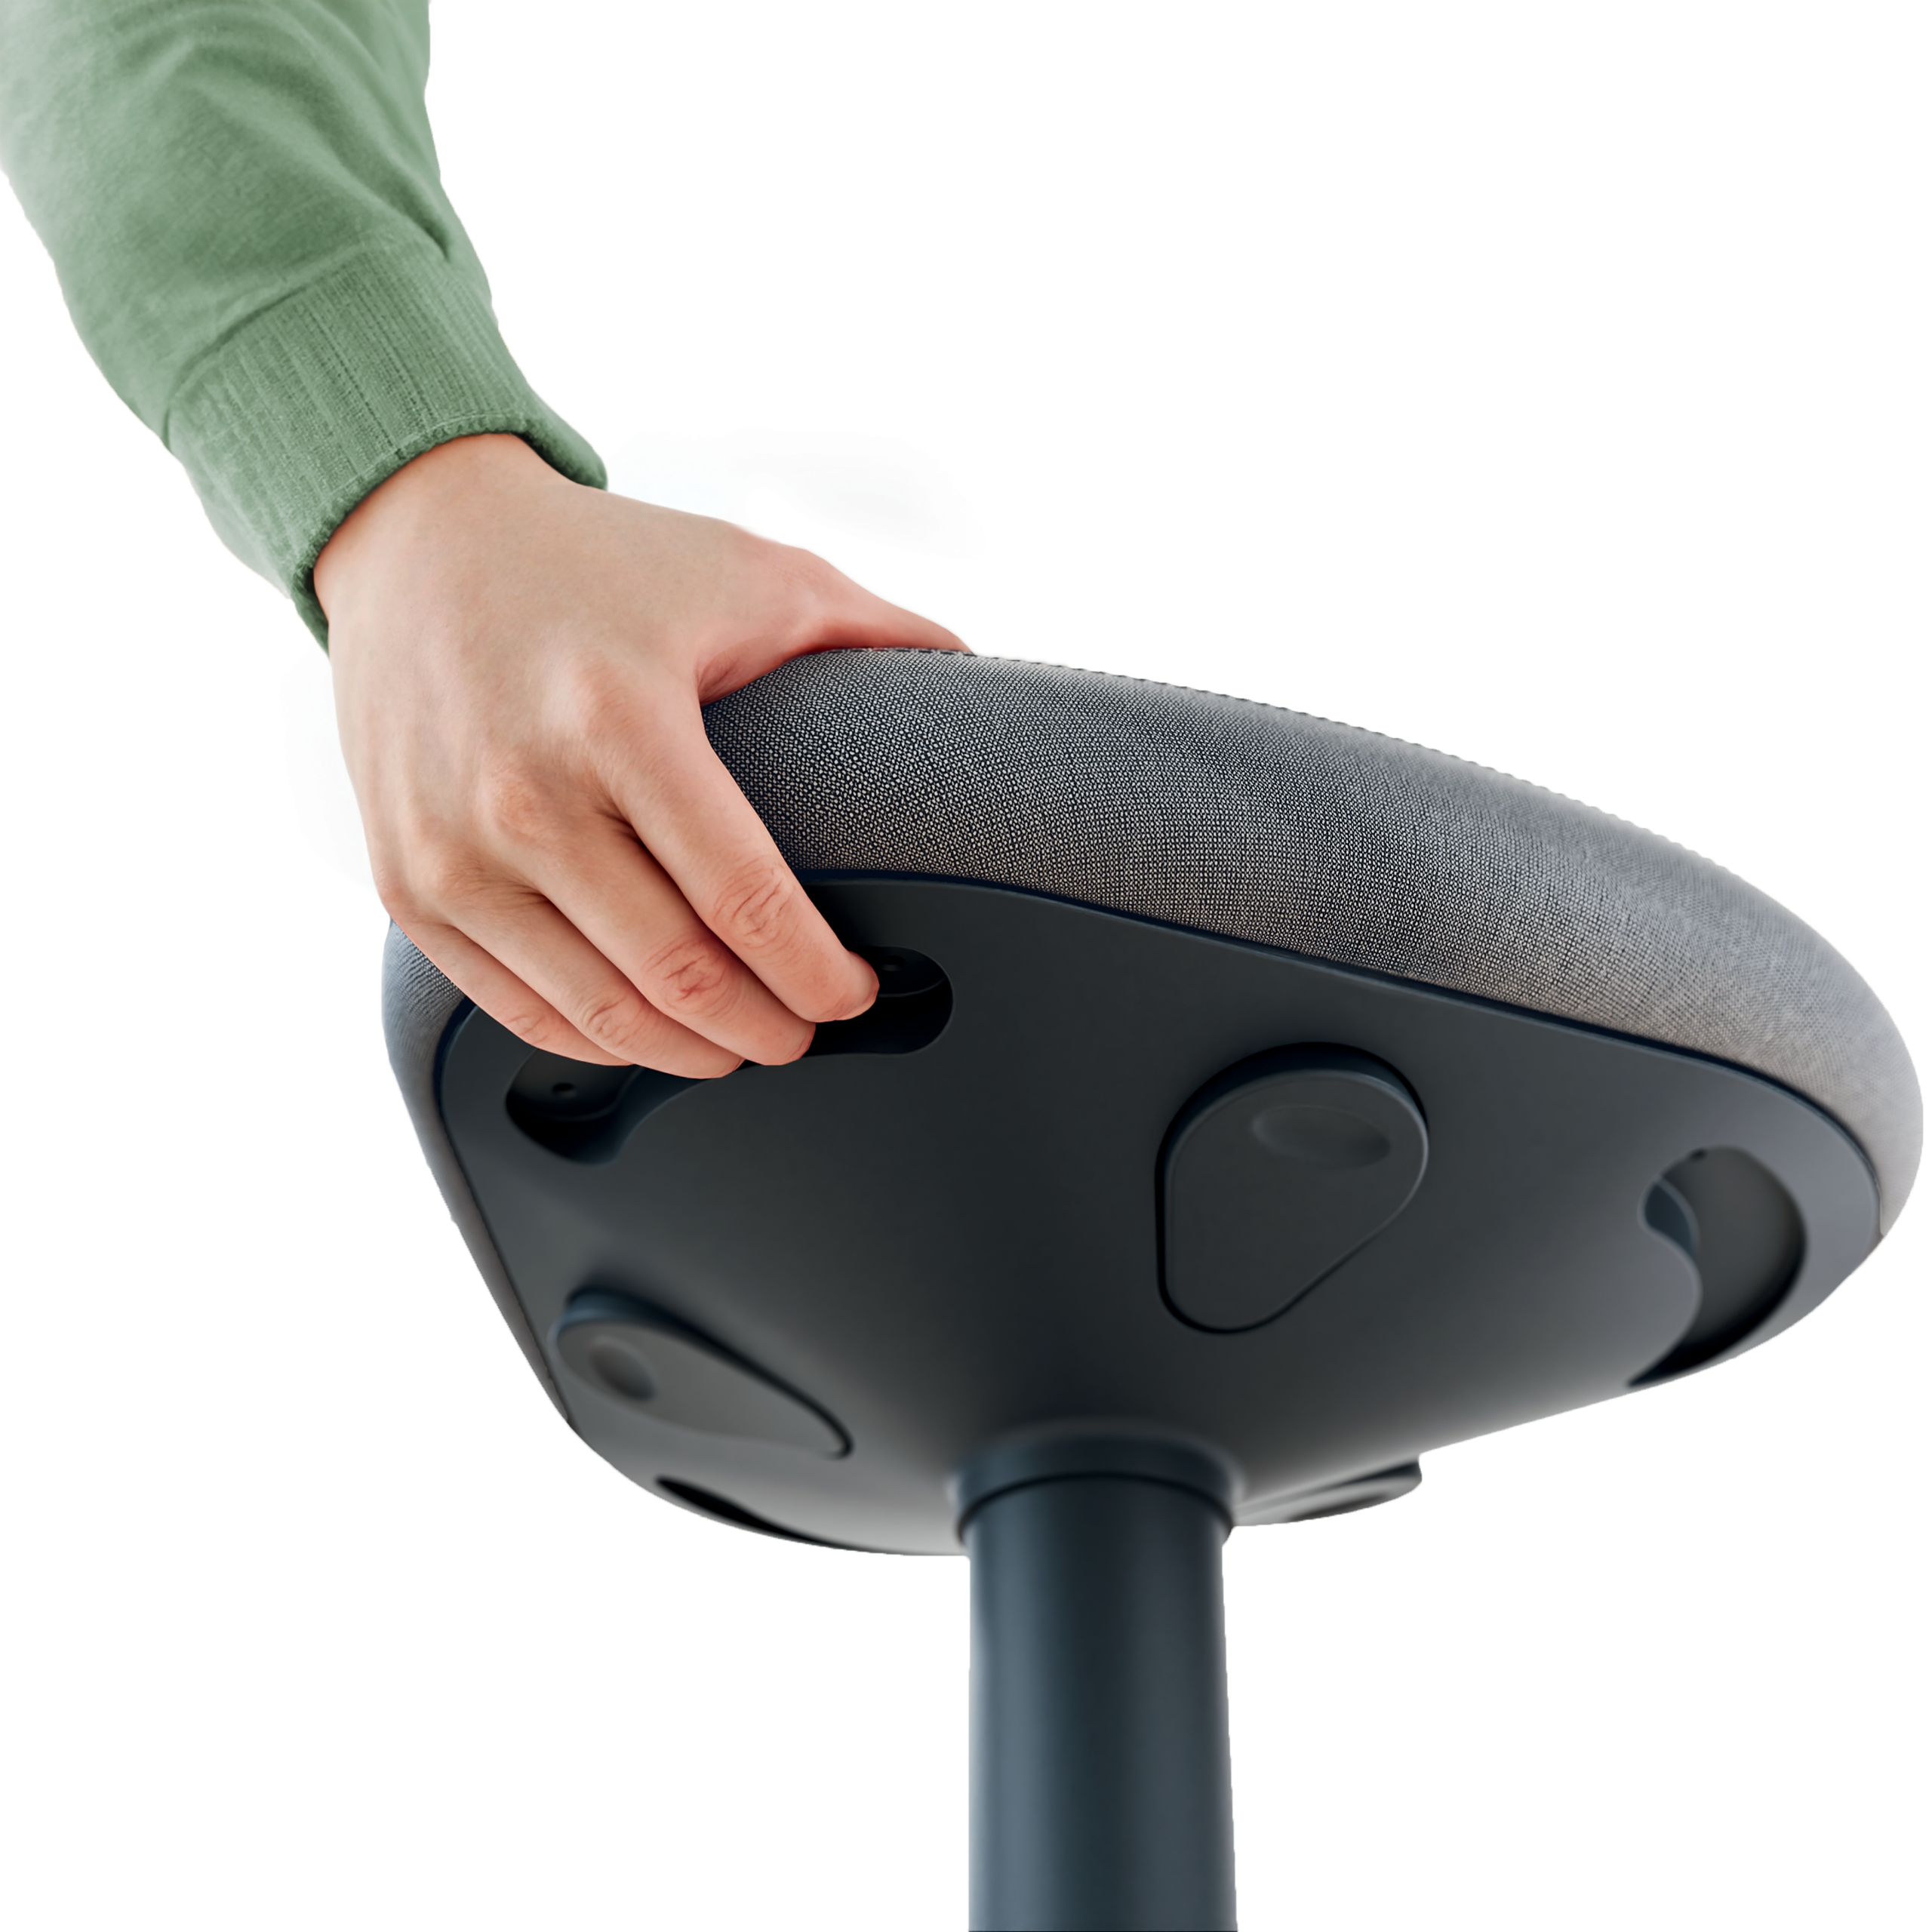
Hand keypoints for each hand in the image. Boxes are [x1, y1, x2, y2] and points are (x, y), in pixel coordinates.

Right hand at [316, 433, 966, 1076]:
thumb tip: (979, 681)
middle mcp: (525, 791)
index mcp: (620, 716)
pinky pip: (520, 1009)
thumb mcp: (748, 571)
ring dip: (693, 1051)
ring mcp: (453, 848)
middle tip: (807, 1027)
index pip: (746, 900)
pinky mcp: (408, 883)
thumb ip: (872, 631)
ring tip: (741, 1039)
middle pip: (678, 977)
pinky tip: (651, 1031)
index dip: (817, 973)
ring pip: (602, 1016)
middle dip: (767, 1027)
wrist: (420, 538)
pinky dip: (600, 1041)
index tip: (854, 991)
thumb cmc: (598, 561)